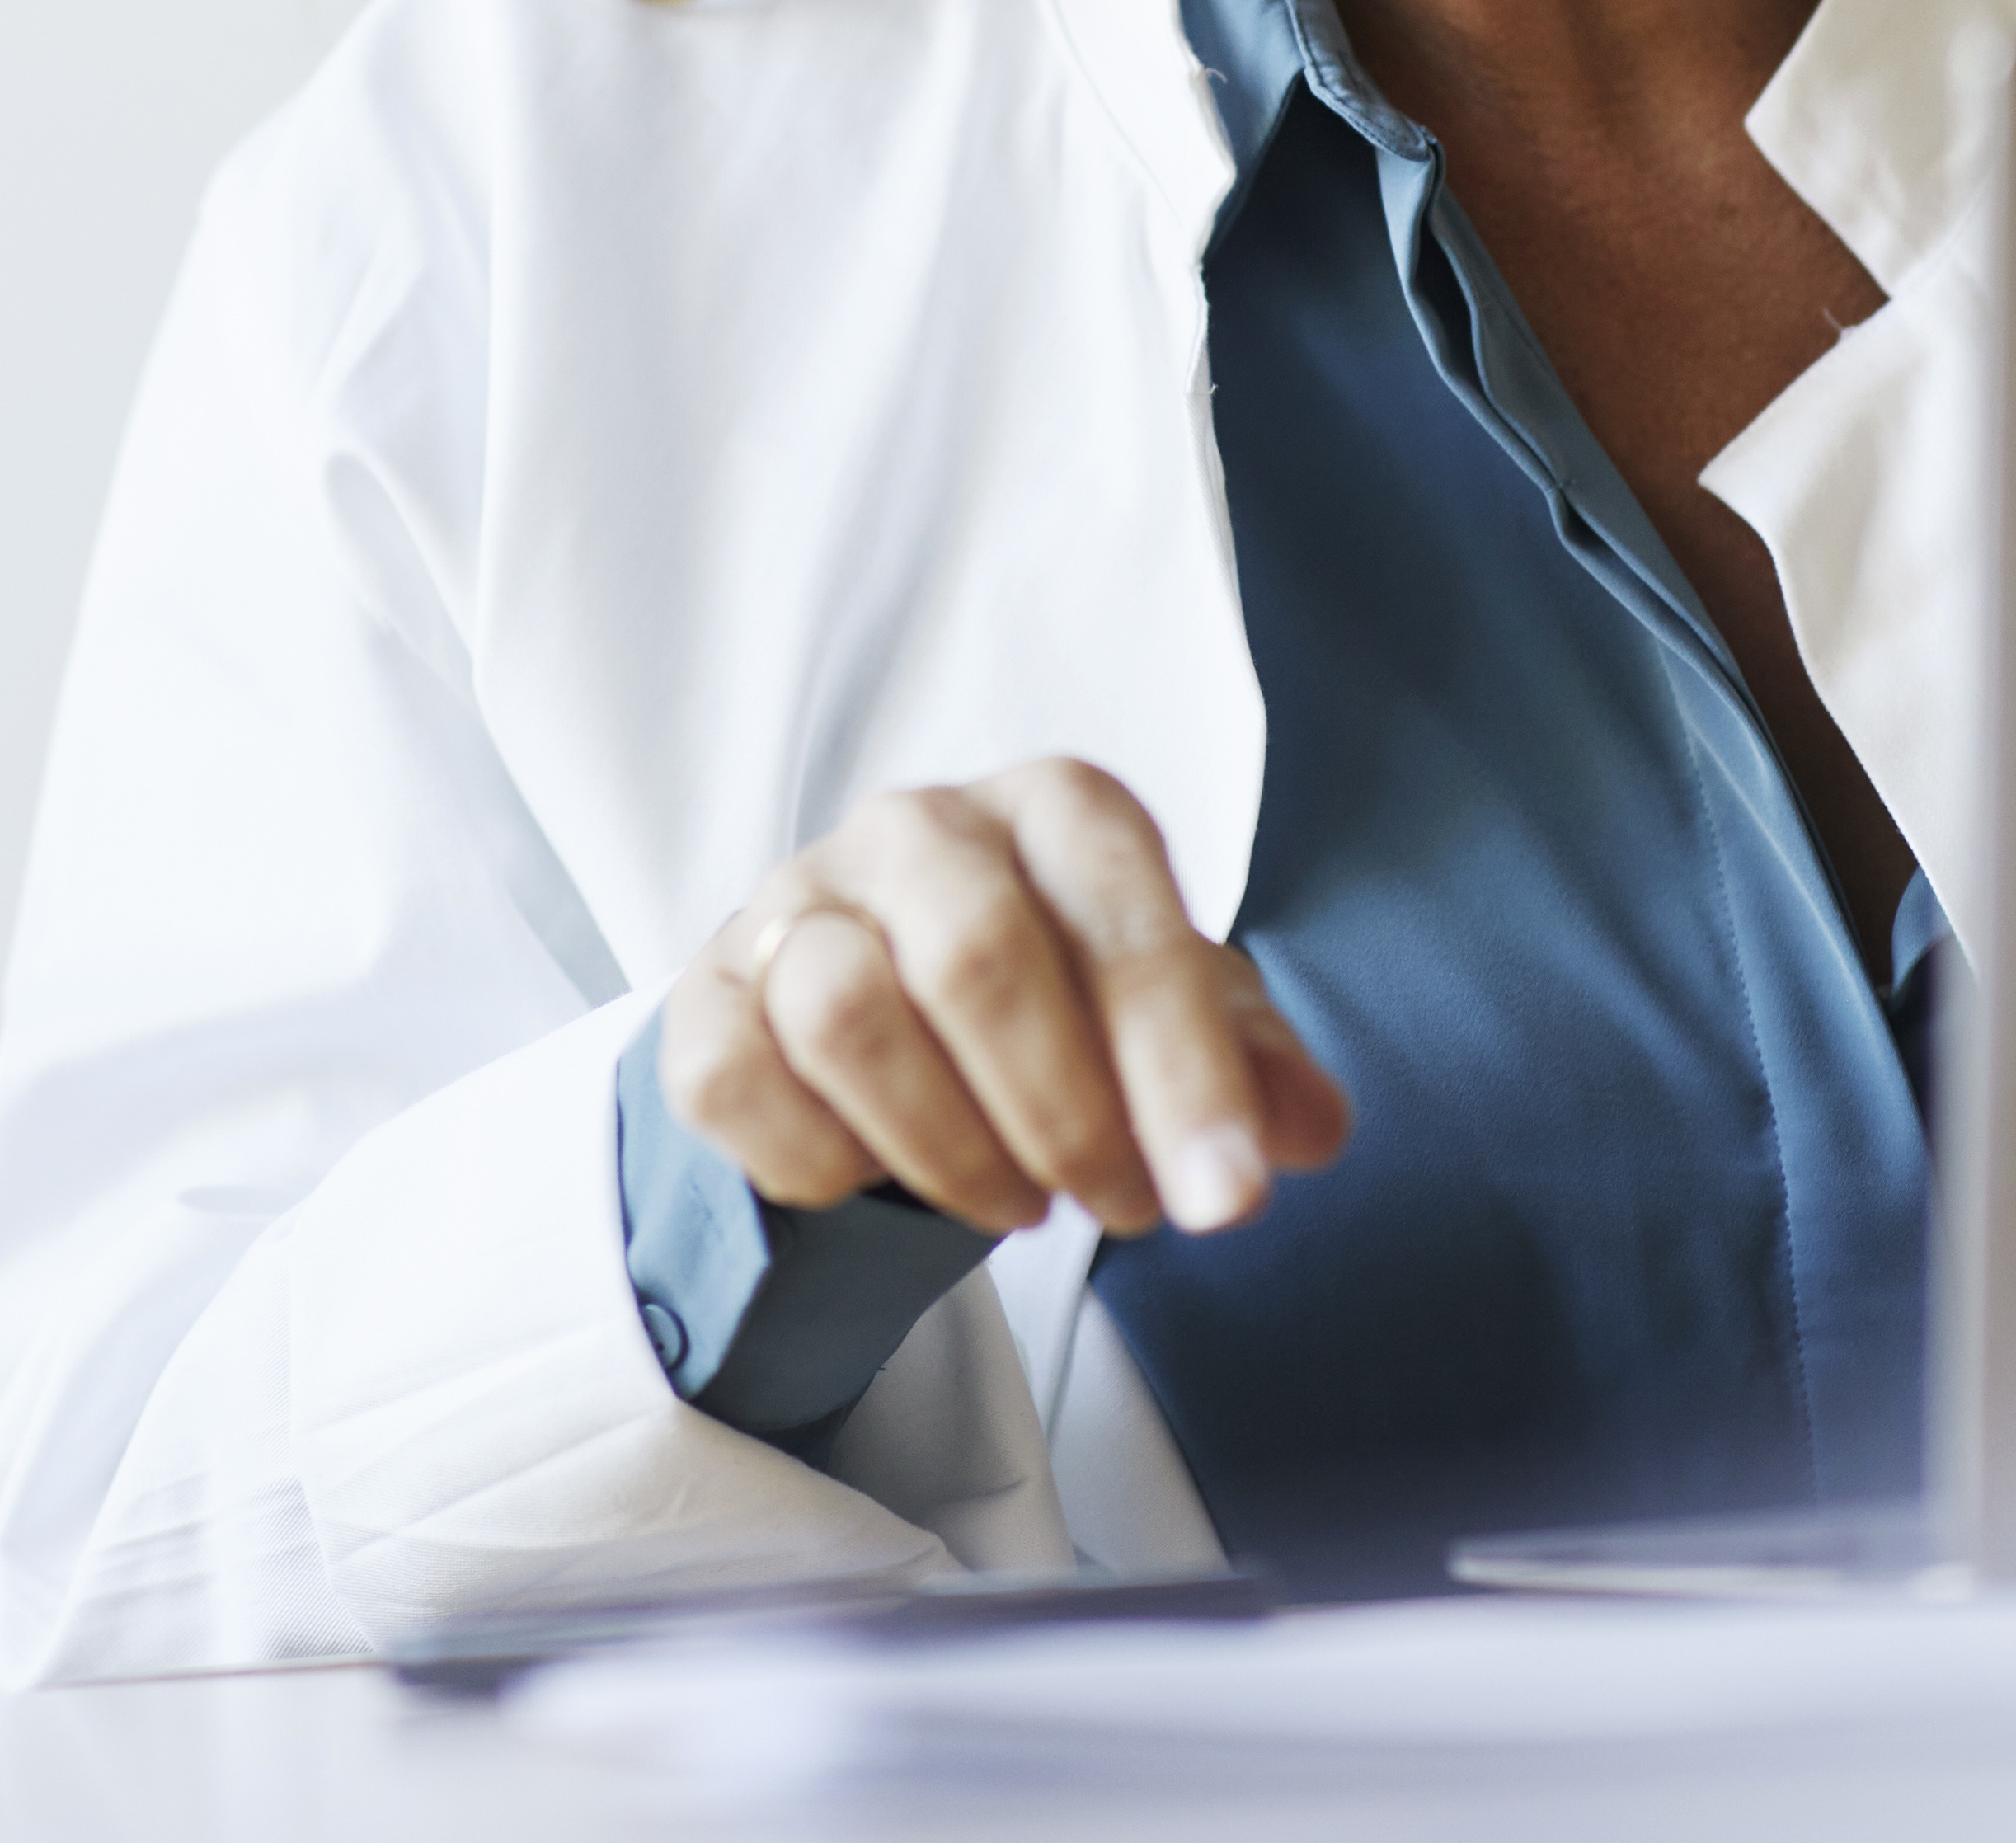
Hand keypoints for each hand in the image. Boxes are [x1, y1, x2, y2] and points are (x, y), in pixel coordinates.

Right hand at [660, 758, 1352, 1239]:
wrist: (894, 998)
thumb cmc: (1061, 995)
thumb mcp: (1174, 1016)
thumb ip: (1252, 1065)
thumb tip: (1307, 1131)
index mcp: (1054, 807)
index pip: (1123, 912)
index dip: (1182, 1066)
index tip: (1227, 1199)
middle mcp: (920, 826)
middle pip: (977, 956)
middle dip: (1067, 1118)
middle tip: (1119, 1208)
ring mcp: (797, 900)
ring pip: (847, 1013)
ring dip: (948, 1150)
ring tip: (1015, 1202)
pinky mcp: (707, 993)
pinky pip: (733, 1079)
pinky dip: (814, 1161)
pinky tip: (877, 1184)